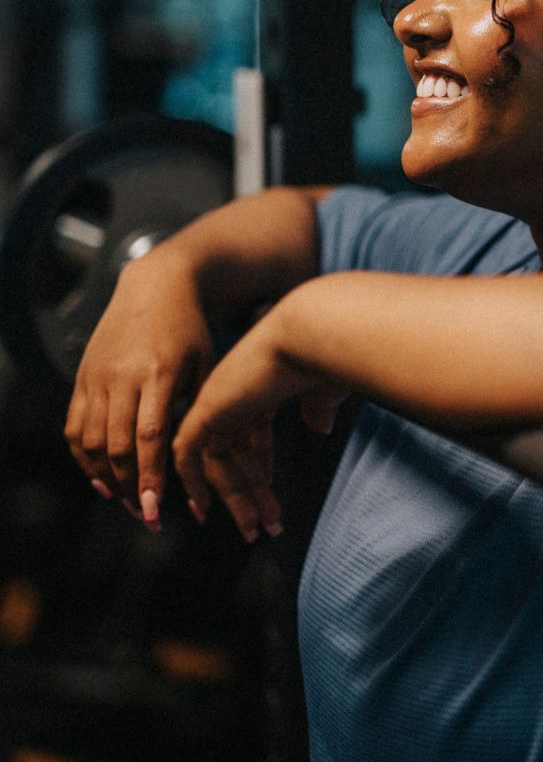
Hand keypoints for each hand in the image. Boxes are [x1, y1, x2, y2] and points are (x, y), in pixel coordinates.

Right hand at [64, 254, 213, 527]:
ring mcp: (96, 377)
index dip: (150, 477)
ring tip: (128, 501)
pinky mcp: (82, 377)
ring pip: (90, 441)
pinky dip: (84, 458)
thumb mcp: (206, 363)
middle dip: (131, 487)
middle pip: (116, 446)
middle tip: (147, 516)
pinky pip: (75, 426)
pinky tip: (101, 478)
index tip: (157, 511)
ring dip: (106, 478)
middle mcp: (121, 377)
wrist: (155, 285)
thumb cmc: (192, 329)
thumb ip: (202, 406)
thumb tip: (206, 459)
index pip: (148, 438)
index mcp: (158, 373)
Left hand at [172, 301, 346, 541]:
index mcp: (263, 384)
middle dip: (249, 493)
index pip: (254, 432)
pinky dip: (193, 483)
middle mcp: (236, 392)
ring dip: (234, 500)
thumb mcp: (324, 389)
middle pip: (235, 452)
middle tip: (260, 526)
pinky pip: (189, 456)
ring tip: (253, 530)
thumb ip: (318, 408)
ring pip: (216, 462)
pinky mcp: (206, 411)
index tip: (267, 492)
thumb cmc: (326, 356)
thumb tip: (320, 427)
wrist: (309, 335)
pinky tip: (203, 510)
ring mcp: (218, 400)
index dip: (259, 465)